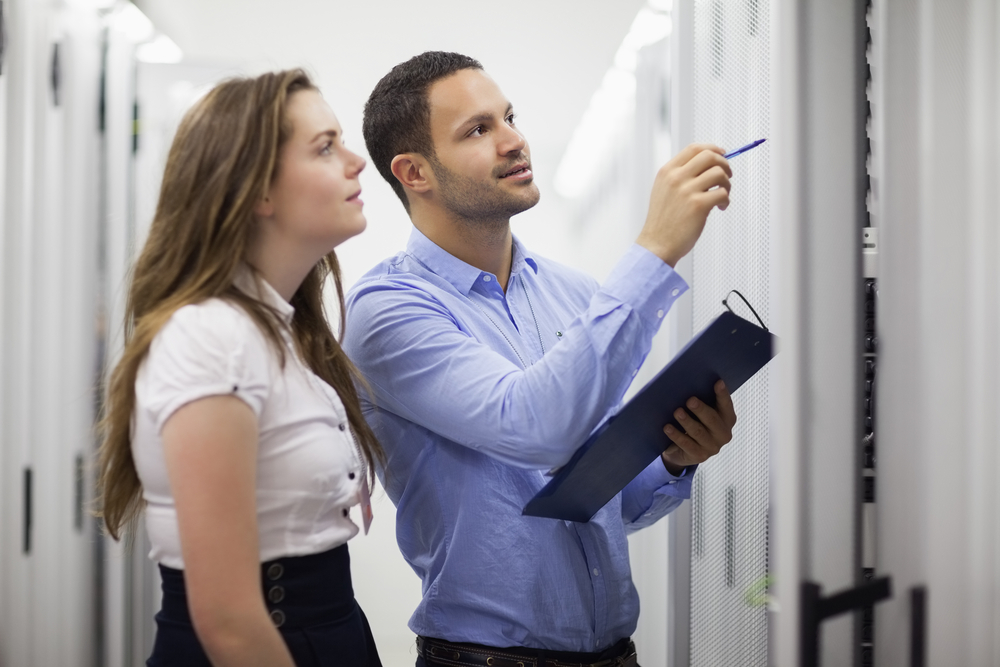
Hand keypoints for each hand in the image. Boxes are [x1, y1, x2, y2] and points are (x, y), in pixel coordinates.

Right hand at [636, 144, 731, 266]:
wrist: (657, 244)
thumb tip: (706, 165)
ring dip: (727, 183)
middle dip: (724, 164)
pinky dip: (726, 200)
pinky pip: (722, 193)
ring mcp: (687, 191)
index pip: (694, 149)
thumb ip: (679, 176)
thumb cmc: (662, 221)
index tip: (722, 154)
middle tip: (727, 176)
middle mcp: (676, 178)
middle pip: (710, 156)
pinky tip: (720, 207)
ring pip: (719, 173)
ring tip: (723, 194)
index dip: (712, 149)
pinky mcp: (698, 205)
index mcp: (667, 172)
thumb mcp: (663, 190)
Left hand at [661, 380, 736, 475]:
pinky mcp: (700, 456)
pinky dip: (676, 435)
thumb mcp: (699, 412)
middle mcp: (724, 434)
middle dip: (701, 409)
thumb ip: (702, 400)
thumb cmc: (694, 422)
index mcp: (727, 419)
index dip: (723, 394)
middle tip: (690, 400)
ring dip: (687, 421)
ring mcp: (713, 447)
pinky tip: (667, 428)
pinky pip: (687, 444)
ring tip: (677, 412)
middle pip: (712, 420)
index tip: (718, 382)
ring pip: (699, 432)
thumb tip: (689, 383)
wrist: (682, 450)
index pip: (726, 405)